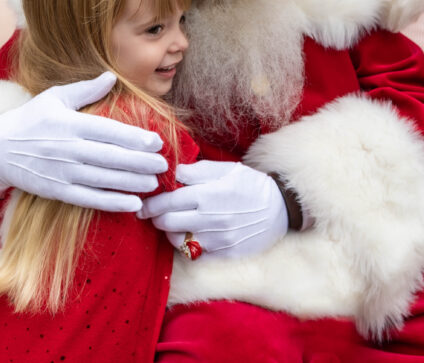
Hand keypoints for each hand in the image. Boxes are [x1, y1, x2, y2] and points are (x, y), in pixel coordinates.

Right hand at [0, 72, 167, 211]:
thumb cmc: (31, 118)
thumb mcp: (55, 97)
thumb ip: (86, 90)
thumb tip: (112, 76)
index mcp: (69, 123)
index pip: (107, 131)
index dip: (133, 137)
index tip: (156, 141)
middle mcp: (67, 148)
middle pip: (109, 157)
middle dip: (139, 162)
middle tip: (163, 164)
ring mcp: (61, 172)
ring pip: (102, 180)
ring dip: (131, 183)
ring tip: (154, 183)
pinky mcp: (56, 190)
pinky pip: (88, 199)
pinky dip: (111, 203)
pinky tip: (133, 204)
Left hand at [139, 160, 288, 258]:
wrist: (280, 210)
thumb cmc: (251, 185)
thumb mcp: (227, 169)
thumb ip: (197, 170)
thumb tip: (171, 171)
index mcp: (209, 194)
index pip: (167, 201)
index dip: (150, 204)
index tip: (143, 204)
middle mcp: (211, 219)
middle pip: (166, 222)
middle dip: (155, 217)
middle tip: (153, 213)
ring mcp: (217, 239)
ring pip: (176, 240)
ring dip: (169, 231)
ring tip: (173, 222)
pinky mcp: (223, 253)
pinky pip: (193, 253)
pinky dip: (187, 244)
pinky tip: (191, 234)